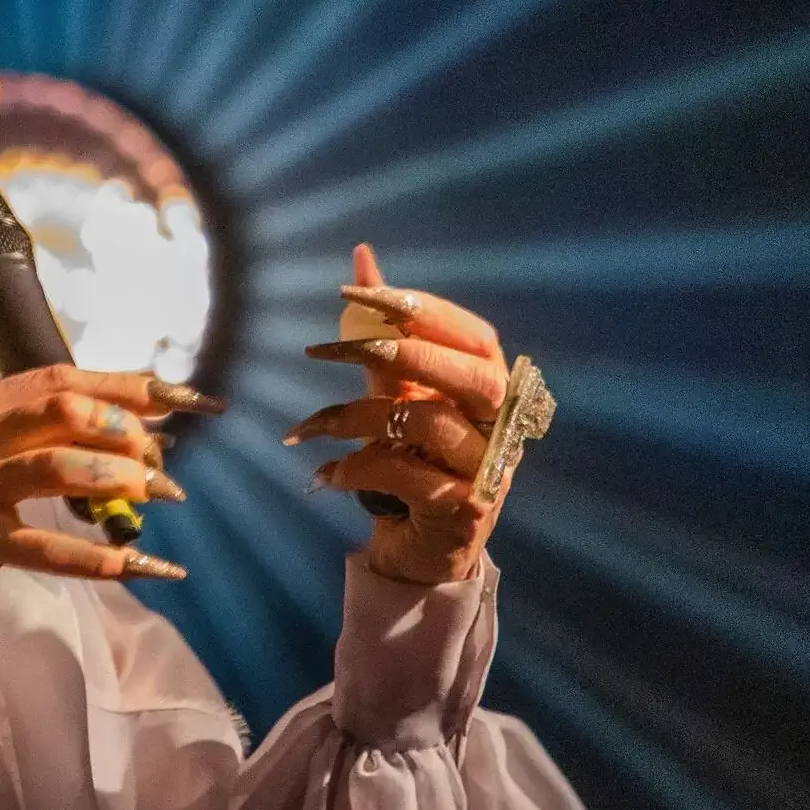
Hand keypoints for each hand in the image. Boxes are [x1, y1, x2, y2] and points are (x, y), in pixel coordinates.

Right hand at [0, 367, 220, 601]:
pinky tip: (147, 565)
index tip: (180, 399)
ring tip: (160, 495)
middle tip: (159, 462)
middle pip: (62, 413)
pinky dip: (102, 557)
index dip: (125, 386)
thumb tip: (139, 422)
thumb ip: (42, 425)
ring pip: (58, 469)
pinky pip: (48, 549)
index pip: (60, 379)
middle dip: (124, 432)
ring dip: (120, 478)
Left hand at [284, 243, 516, 585]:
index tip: (361, 292)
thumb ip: (385, 334)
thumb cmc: (413, 460)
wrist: (422, 551)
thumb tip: (363, 258)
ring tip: (308, 428)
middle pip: (473, 376)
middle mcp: (501, 426)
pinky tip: (324, 473)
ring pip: (426, 424)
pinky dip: (354, 468)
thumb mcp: (397, 394)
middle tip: (328, 349)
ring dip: (354, 418)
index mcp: (494, 388)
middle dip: (402, 352)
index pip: (475, 336)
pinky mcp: (462, 511)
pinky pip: (403, 475)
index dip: (425, 310)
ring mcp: (487, 470)